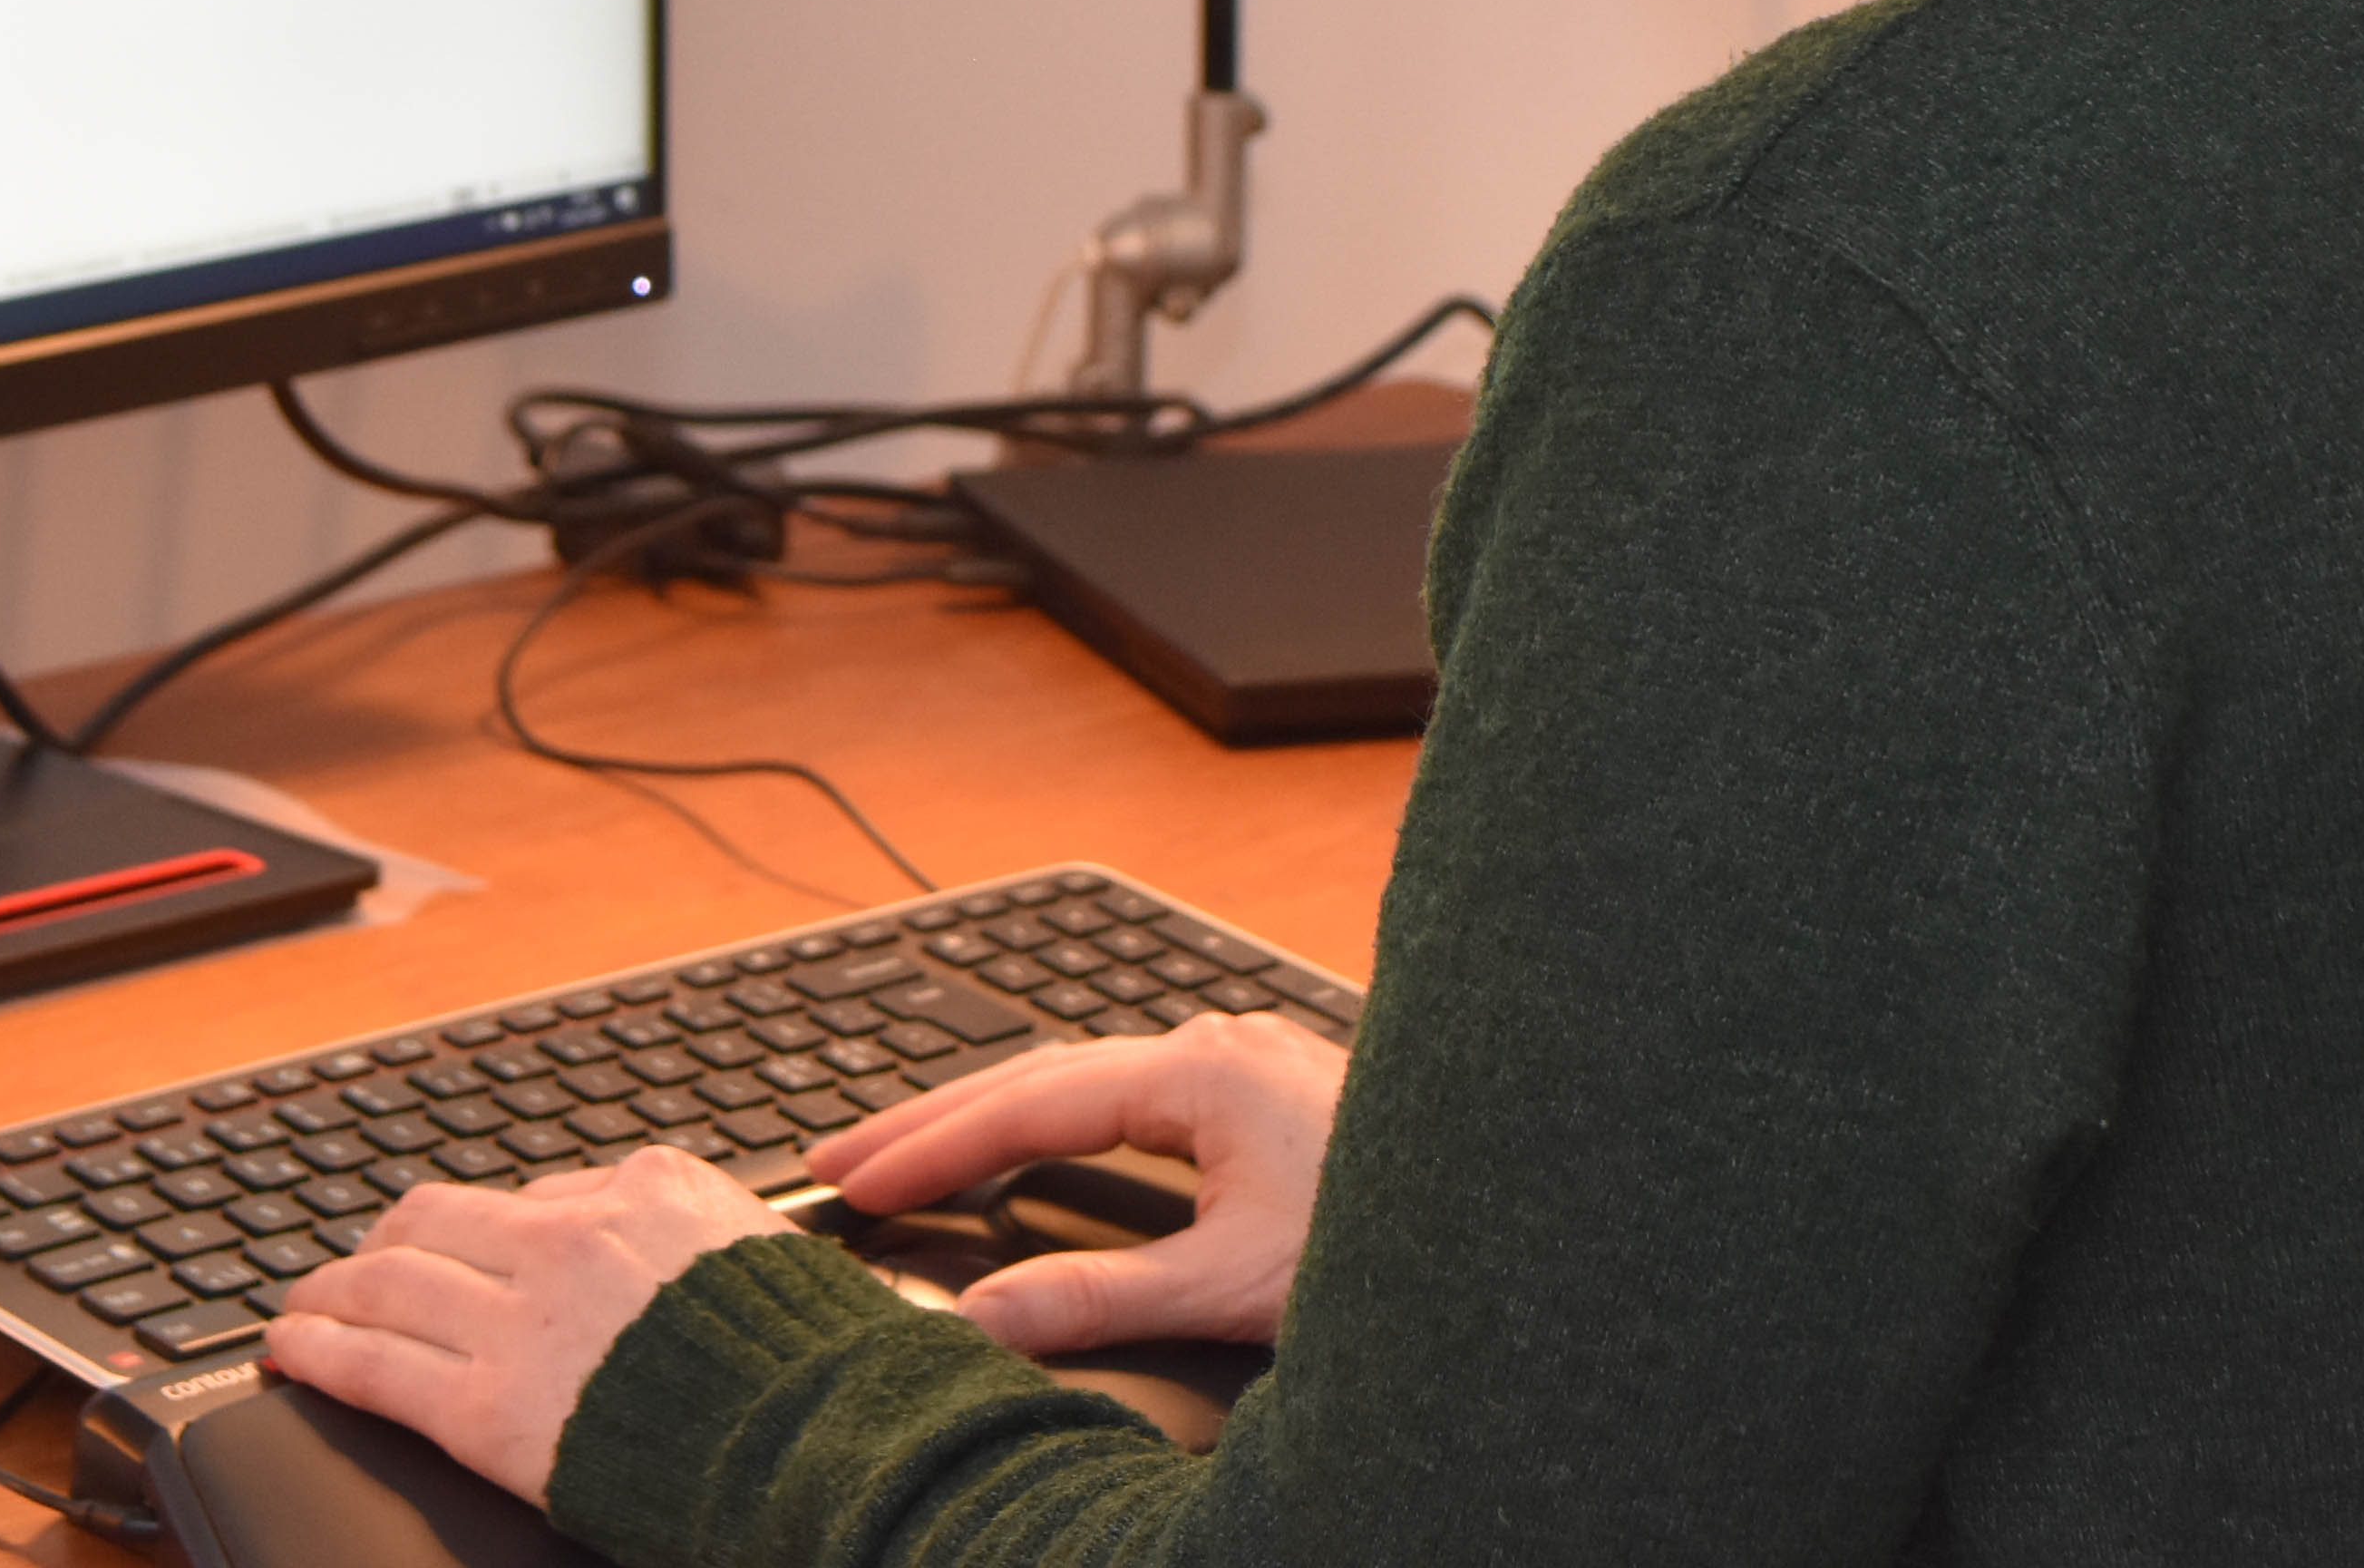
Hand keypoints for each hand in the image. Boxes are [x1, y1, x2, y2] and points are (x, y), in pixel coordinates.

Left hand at [264, 1147, 792, 1502]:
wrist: (818, 1443)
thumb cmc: (811, 1366)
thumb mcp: (765, 1254)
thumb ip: (691, 1232)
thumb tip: (644, 1222)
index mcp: (645, 1190)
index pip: (532, 1199)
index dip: (482, 1233)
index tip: (458, 1249)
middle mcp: (570, 1239)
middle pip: (437, 1218)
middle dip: (387, 1242)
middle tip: (360, 1265)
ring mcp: (522, 1319)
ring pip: (388, 1281)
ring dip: (333, 1289)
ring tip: (305, 1304)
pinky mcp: (488, 1407)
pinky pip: (376, 1362)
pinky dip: (319, 1347)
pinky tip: (291, 1346)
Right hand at [803, 1010, 1346, 1354]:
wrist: (1523, 1221)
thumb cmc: (1400, 1243)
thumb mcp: (1239, 1289)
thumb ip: (1104, 1302)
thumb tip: (988, 1318)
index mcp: (1202, 1071)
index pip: (1034, 1100)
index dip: (937, 1145)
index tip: (858, 1181)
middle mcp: (1220, 1045)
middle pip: (1048, 1073)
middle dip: (939, 1117)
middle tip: (840, 1158)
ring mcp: (1247, 1060)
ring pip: (1091, 1076)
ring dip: (999, 1114)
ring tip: (913, 1150)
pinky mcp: (1269, 1090)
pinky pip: (1136, 1090)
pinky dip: (1064, 1118)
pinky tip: (1040, 1142)